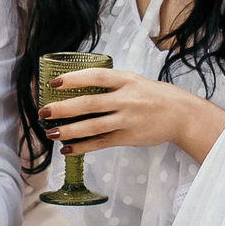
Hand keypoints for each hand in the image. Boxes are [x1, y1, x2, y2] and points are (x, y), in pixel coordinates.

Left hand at [39, 67, 224, 161]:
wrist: (180, 115)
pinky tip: (67, 148)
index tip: (54, 83)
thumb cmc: (153, 95)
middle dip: (63, 109)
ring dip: (69, 130)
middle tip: (44, 112)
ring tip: (51, 133)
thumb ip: (110, 84)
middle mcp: (126, 99)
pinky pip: (101, 143)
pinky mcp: (128, 138)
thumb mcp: (134, 81)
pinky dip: (83, 147)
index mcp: (126, 80)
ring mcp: (127, 120)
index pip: (96, 77)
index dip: (74, 79)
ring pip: (93, 126)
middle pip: (89, 104)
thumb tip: (77, 87)